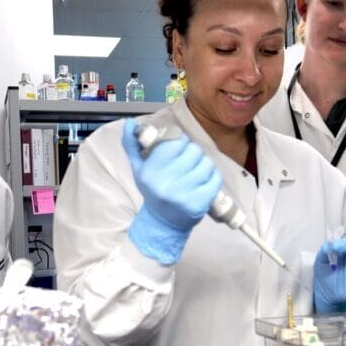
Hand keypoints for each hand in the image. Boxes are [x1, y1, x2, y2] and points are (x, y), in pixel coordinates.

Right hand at [122, 118, 222, 264]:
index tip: (178, 150)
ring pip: (206, 163)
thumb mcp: (138, 168)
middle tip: (187, 163)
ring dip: (204, 165)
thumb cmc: (152, 190)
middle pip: (194, 151)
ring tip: (195, 173)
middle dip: (193, 154)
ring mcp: (183, 195)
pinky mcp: (199, 204)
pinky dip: (213, 178)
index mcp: (150, 171)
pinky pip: (215, 179)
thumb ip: (132, 144)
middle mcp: (165, 183)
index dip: (181, 143)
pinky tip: (204, 182)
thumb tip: (130, 121)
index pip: (176, 142)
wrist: (161, 224)